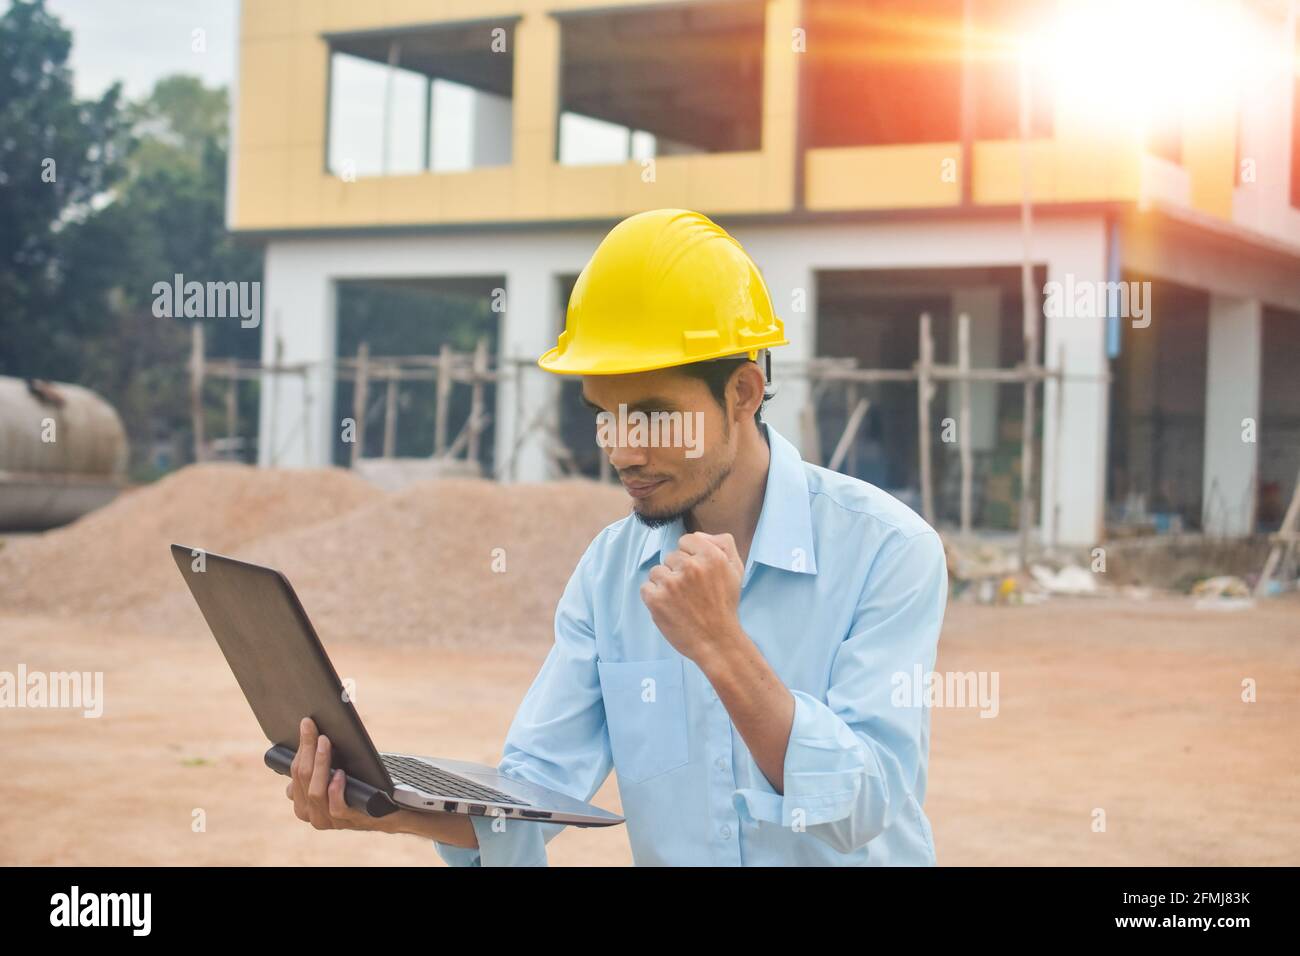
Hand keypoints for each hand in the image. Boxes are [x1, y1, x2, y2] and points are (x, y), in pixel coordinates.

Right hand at [287, 717, 414, 834]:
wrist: (390, 807)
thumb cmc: (360, 784)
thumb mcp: (335, 772)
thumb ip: (319, 763)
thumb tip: (310, 731)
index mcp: (303, 801)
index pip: (296, 771)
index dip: (301, 746)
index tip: (307, 723)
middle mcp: (311, 813)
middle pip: (303, 778)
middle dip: (308, 750)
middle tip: (315, 729)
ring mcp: (329, 820)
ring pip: (315, 792)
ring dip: (320, 764)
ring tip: (325, 743)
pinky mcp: (349, 821)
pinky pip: (336, 807)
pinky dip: (335, 789)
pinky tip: (340, 773)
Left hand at [640, 531, 744, 664]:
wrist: (717, 642)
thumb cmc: (725, 606)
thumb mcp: (736, 569)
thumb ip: (722, 544)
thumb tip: (697, 535)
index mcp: (711, 556)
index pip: (687, 540)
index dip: (691, 557)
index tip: (697, 574)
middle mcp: (691, 566)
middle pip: (671, 557)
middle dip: (679, 572)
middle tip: (692, 592)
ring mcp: (671, 583)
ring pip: (657, 571)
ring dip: (665, 584)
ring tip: (680, 601)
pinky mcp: (656, 599)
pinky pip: (646, 587)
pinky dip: (654, 598)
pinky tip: (669, 608)